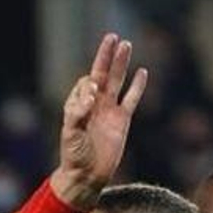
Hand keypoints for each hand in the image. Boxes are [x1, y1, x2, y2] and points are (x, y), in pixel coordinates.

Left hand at [50, 34, 147, 210]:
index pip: (85, 84)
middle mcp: (94, 104)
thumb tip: (92, 94)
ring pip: (117, 81)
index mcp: (79, 104)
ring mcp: (109, 110)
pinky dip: (137, 86)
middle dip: (106, 56)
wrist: (87, 176)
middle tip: (112, 37)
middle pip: (102, 74)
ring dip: (121, 64)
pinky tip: (142, 71)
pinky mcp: (122, 120)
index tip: (91, 99)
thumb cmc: (73, 155)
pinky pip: (132, 99)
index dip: (89, 86)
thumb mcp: (70, 133)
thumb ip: (77, 112)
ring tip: (126, 45)